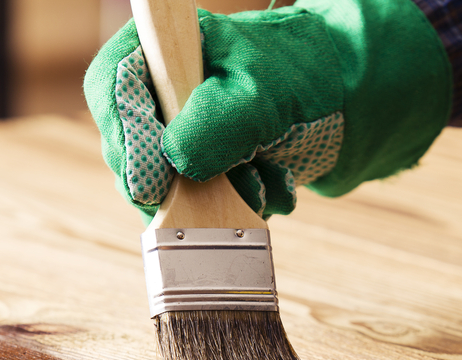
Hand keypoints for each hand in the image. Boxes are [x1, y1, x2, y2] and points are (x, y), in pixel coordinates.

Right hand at [84, 0, 450, 219]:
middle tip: (224, 186)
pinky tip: (270, 184)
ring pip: (163, 187)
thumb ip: (215, 124)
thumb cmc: (304, 78)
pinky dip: (235, 206)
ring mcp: (179, 133)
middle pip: (128, 149)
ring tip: (264, 178)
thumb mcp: (261, 94)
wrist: (350, 100)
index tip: (152, 182)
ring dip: (212, 199)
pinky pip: (197, 205)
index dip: (124, 140)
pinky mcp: (202, 169)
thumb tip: (172, 162)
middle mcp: (161, 93)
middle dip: (176, 179)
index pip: (110, 91)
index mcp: (162, 51)